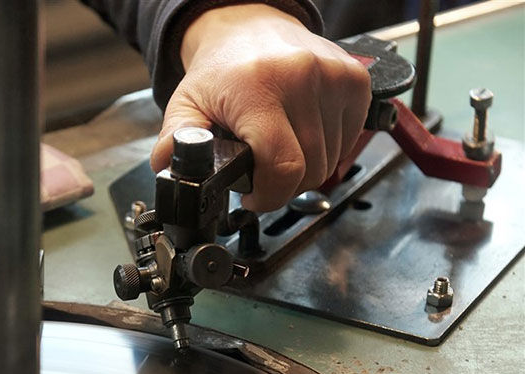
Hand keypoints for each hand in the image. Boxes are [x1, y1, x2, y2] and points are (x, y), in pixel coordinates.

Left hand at [151, 5, 370, 211]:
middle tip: (262, 170)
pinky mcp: (355, 81)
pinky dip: (327, 148)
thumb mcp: (186, 104)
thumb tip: (170, 171)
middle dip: (284, 184)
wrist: (250, 25)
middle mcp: (302, 78)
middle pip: (310, 170)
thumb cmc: (222, 69)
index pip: (283, 165)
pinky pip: (349, 141)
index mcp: (258, 88)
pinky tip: (302, 132)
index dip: (269, 195)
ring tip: (279, 147)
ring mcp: (335, 78)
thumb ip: (176, 140)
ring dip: (306, 167)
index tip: (253, 196)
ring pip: (331, 160)